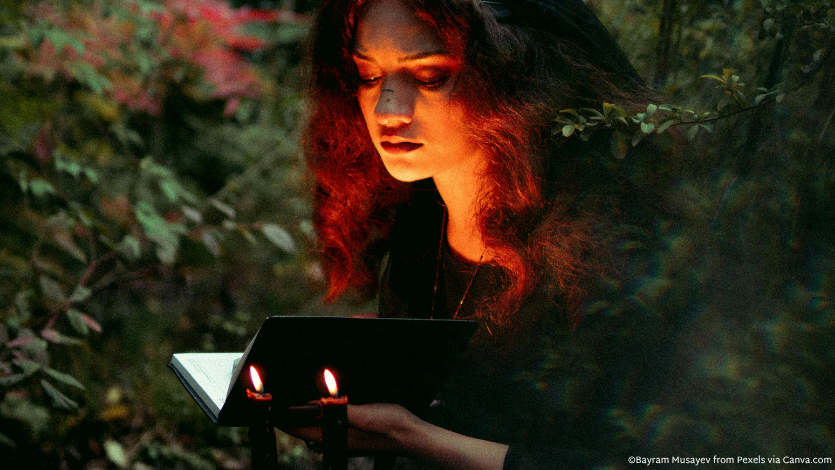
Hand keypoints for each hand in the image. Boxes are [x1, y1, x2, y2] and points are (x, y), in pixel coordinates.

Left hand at [281, 403, 417, 452]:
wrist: (411, 434)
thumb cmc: (391, 426)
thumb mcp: (366, 415)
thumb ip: (341, 411)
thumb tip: (314, 405)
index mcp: (335, 436)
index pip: (298, 428)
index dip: (282, 416)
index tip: (269, 403)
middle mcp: (335, 438)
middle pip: (303, 427)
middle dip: (289, 414)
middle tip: (276, 395)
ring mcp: (343, 436)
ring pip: (314, 425)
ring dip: (303, 413)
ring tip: (293, 398)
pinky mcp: (352, 431)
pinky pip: (327, 422)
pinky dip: (318, 413)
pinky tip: (321, 403)